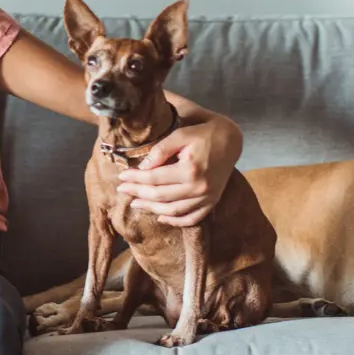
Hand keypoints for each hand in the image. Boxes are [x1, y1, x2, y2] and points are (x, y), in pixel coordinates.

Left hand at [115, 116, 241, 226]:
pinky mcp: (212, 202)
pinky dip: (175, 221)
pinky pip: (192, 218)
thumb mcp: (181, 134)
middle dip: (138, 194)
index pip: (154, 178)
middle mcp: (199, 187)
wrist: (231, 140)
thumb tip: (142, 167)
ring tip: (136, 203)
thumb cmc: (203, 133)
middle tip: (122, 191)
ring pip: (173, 211)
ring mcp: (207, 197)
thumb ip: (161, 150)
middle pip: (160, 196)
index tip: (122, 177)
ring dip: (152, 209)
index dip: (135, 179)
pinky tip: (161, 217)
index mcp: (190, 169)